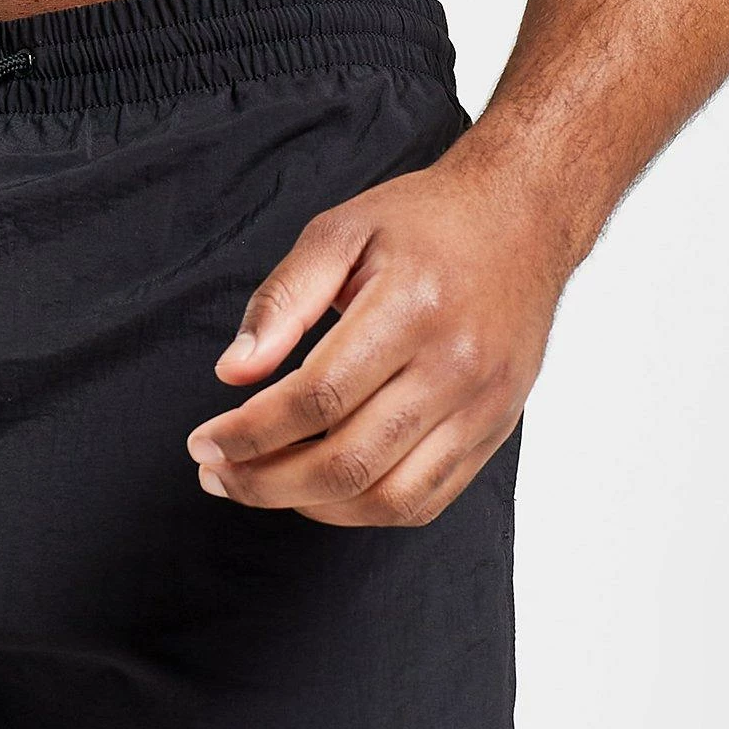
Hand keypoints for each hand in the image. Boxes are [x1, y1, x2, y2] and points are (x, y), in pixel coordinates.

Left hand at [186, 157, 569, 525]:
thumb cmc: (427, 222)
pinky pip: (424, 502)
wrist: (524, 217)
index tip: (204, 442)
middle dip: (264, 481)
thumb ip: (283, 300)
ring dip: (308, 507)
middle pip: (347, 461)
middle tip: (216, 473)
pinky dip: (361, 511)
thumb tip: (234, 372)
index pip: (316, 399)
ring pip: (386, 497)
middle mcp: (455, 366)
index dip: (248, 433)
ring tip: (258, 485)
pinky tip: (319, 491)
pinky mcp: (494, 431)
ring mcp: (481, 407)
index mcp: (413, 308)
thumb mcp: (341, 232)